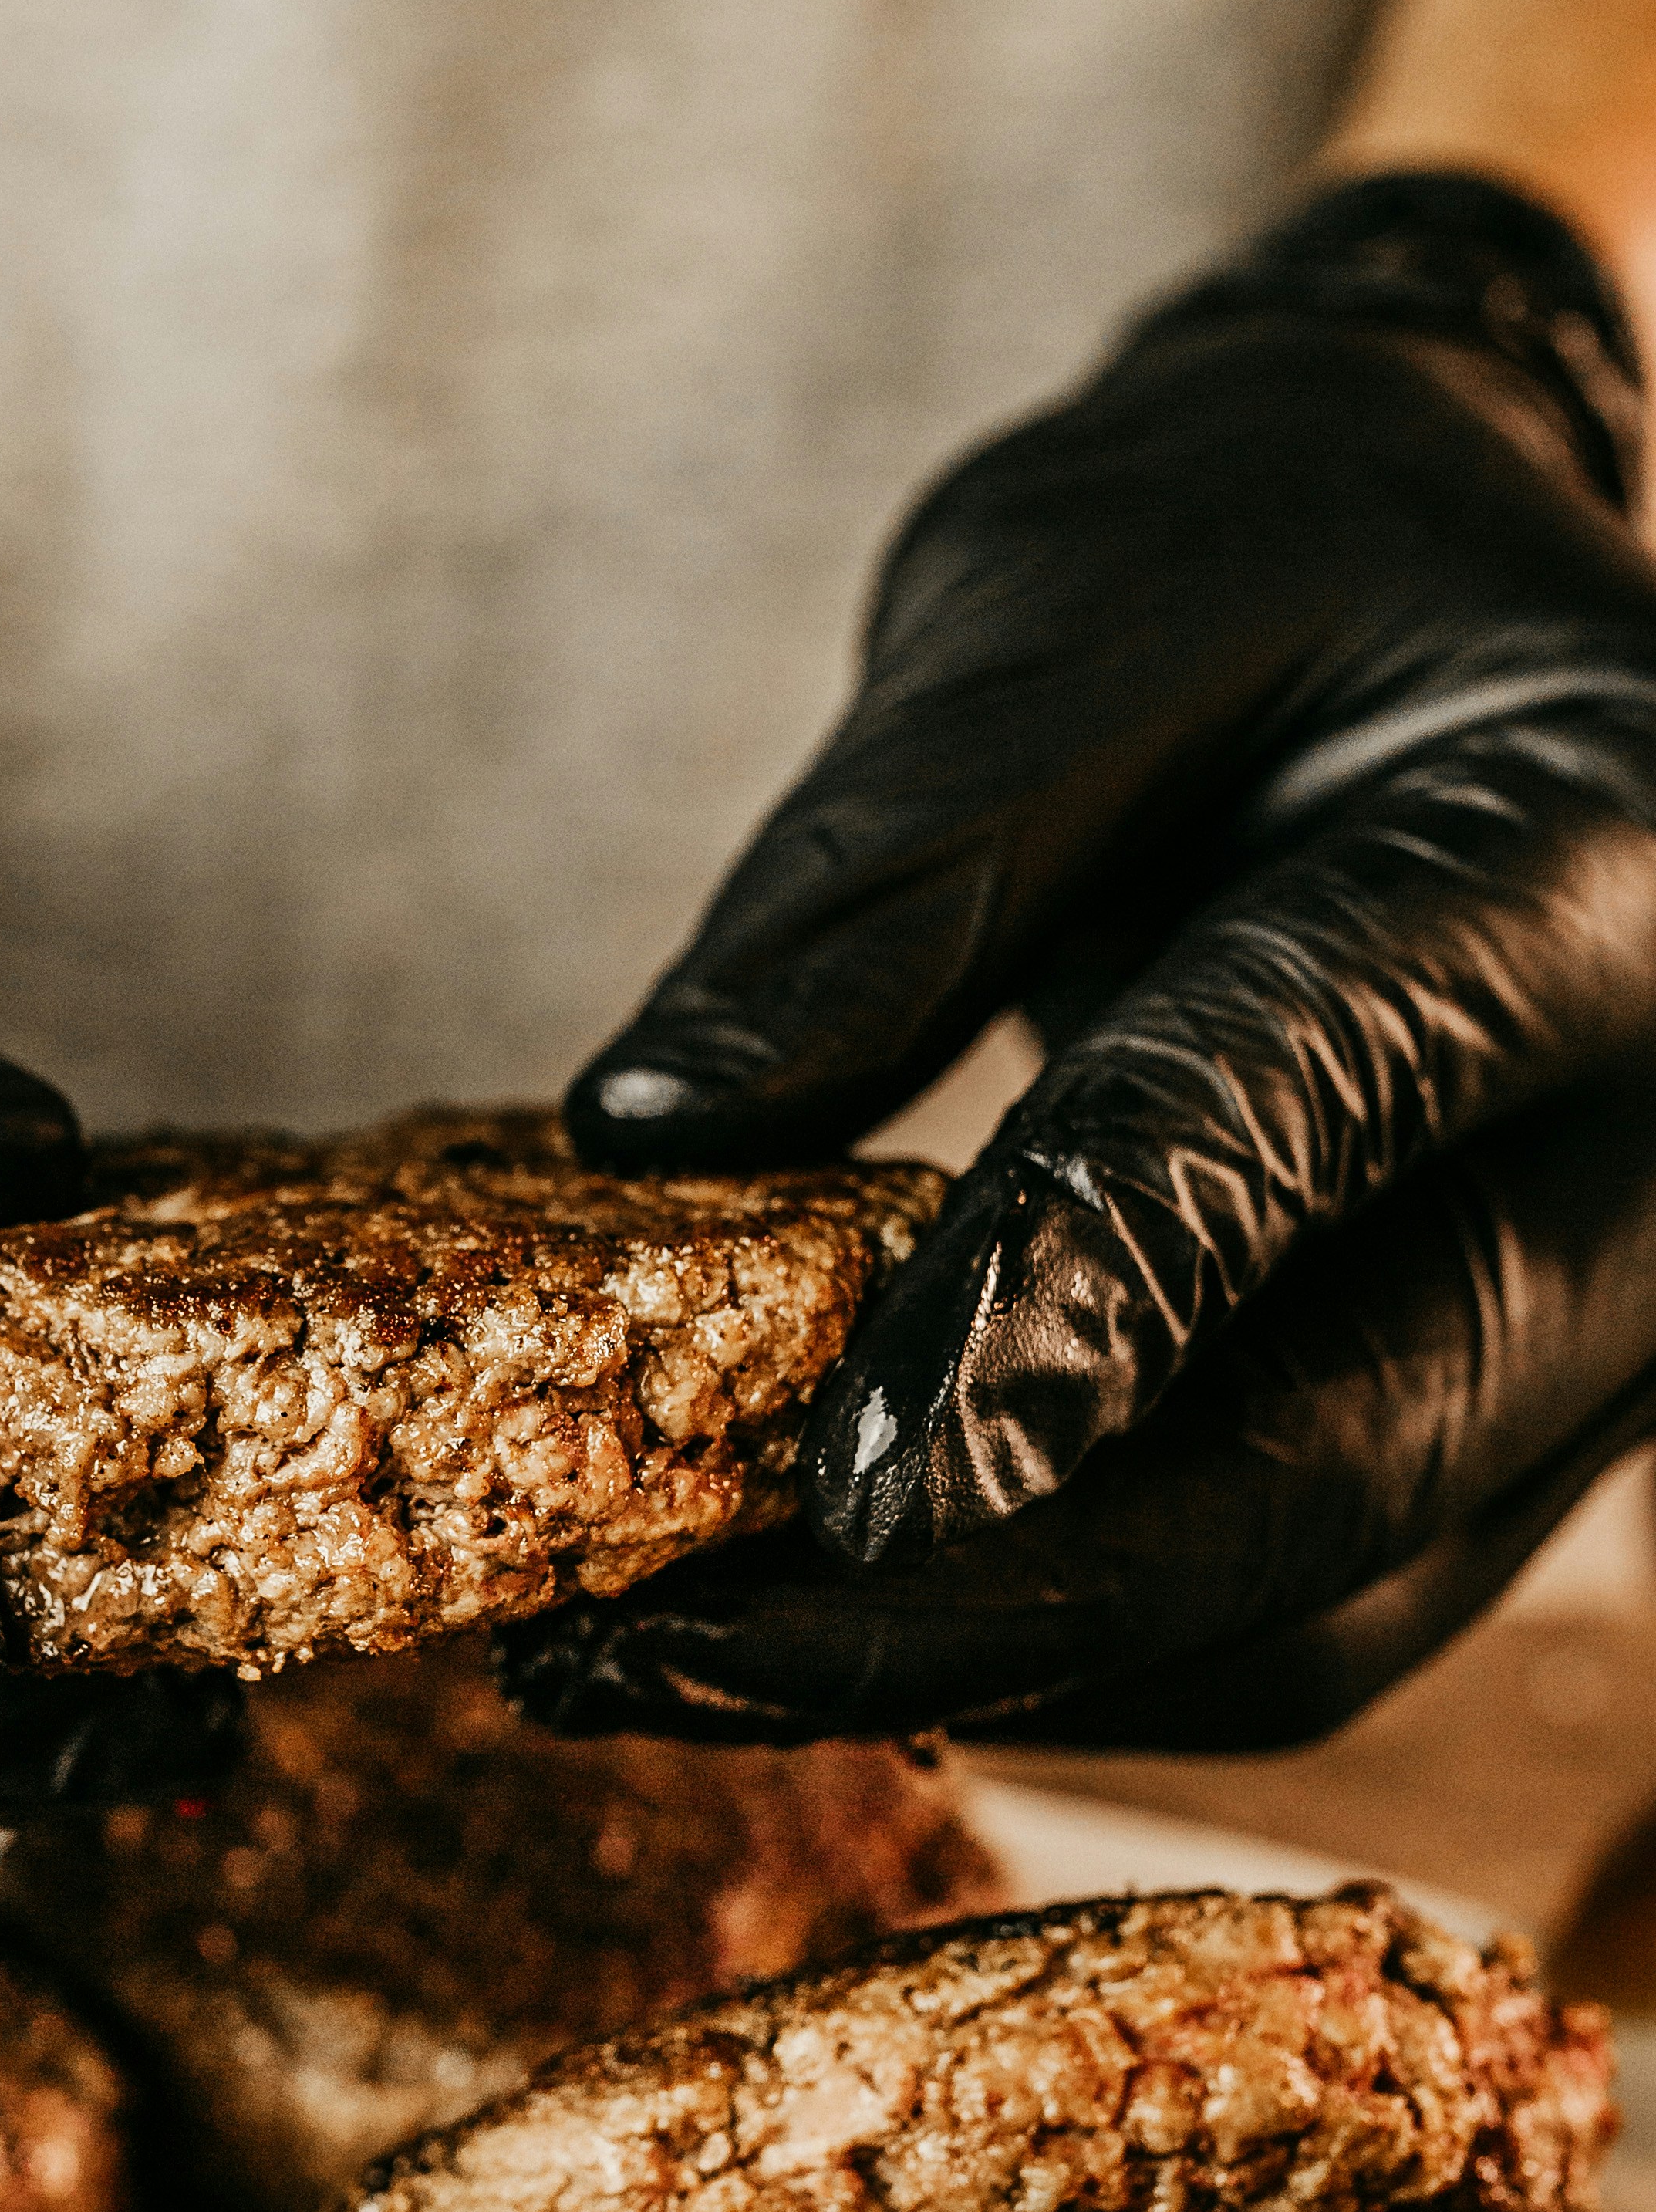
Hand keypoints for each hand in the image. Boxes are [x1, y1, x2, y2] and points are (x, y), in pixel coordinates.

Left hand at [519, 172, 1655, 1748]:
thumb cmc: (1259, 546)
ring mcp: (1612, 1320)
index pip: (1317, 1104)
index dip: (1076, 1308)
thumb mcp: (1067, 601)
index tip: (841, 1490)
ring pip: (1310, 1600)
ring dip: (989, 1666)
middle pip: (1347, 1454)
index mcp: (1604, 855)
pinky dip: (1044, 1642)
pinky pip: (1284, 1607)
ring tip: (660, 1665)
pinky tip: (796, 1627)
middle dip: (996, 1597)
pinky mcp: (1503, 1428)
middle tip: (665, 1656)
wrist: (1432, 589)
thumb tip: (651, 1130)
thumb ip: (890, 865)